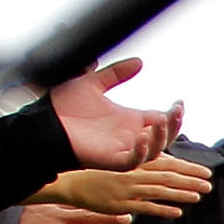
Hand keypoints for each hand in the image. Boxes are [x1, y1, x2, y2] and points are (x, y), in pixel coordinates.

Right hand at [35, 152, 209, 219]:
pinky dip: (161, 209)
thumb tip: (158, 173)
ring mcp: (126, 189)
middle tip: (209, 182)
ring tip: (200, 195)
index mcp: (132, 163)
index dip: (186, 167)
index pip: (165, 163)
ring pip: (159, 190)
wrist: (67, 182)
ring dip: (181, 193)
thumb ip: (139, 170)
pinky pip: (144, 207)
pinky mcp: (119, 203)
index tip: (204, 172)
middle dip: (189, 179)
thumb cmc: (91, 174)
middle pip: (166, 176)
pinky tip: (177, 212)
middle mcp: (132, 174)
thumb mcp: (118, 167)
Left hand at [46, 59, 180, 171]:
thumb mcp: (93, 83)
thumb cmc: (64, 107)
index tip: (179, 102)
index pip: (161, 119)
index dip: (173, 113)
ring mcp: (123, 149)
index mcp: (129, 120)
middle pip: (164, 135)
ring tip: (161, 120)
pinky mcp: (114, 161)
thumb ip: (116, 74)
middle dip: (174, 124)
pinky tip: (141, 137)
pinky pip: (134, 160)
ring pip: (155, 149)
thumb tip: (139, 62)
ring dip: (161, 136)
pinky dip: (141, 151)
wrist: (44, 123)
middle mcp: (130, 136)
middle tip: (176, 110)